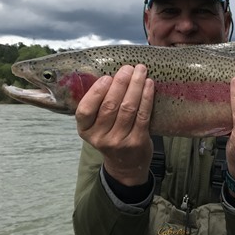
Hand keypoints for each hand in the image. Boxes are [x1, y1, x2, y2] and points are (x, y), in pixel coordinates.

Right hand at [75, 65, 154, 185]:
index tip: (107, 77)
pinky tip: (149, 85)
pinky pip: (142, 115)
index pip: (85, 110)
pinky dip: (146, 97)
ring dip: (135, 86)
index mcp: (85, 130)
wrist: (126, 165)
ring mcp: (119, 141)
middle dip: (120, 83)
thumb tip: (112, 74)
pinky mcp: (137, 141)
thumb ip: (99, 106)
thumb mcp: (97, 126)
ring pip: (128, 108)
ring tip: (140, 71)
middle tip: (128, 68)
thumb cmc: (111, 137)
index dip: (96, 92)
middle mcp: (100, 137)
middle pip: (110, 106)